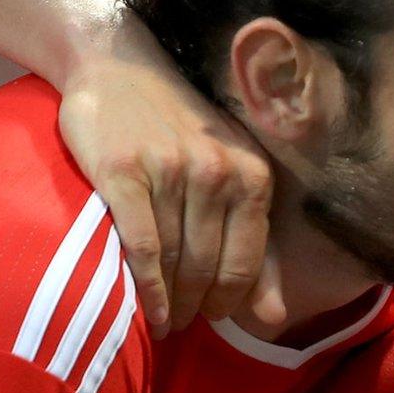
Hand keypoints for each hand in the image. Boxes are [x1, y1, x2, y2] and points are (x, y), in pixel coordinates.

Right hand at [58, 18, 279, 336]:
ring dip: (170, 303)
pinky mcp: (125, 173)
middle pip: (210, 267)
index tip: (214, 317)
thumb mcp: (228, 175)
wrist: (118, 67)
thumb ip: (254, 245)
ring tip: (162, 323)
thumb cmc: (177, 129)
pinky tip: (144, 308)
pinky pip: (141, 246)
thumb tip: (275, 317)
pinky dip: (145, 285)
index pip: (249, 262)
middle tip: (182, 325)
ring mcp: (172, 171)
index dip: (232, 300)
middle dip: (198, 306)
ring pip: (176, 260)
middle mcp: (218, 173)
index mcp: (253, 174)